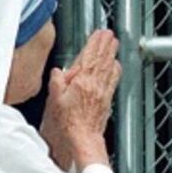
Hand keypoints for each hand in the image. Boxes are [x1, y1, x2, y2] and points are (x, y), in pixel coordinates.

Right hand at [40, 29, 121, 169]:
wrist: (82, 139)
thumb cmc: (68, 123)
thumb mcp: (55, 99)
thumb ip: (57, 81)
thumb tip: (59, 71)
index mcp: (82, 81)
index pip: (90, 56)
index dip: (95, 43)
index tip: (99, 33)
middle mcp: (95, 85)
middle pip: (102, 59)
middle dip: (106, 45)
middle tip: (110, 34)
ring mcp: (103, 92)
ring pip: (109, 68)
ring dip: (112, 54)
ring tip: (114, 44)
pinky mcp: (107, 101)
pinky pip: (113, 81)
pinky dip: (115, 70)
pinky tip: (116, 66)